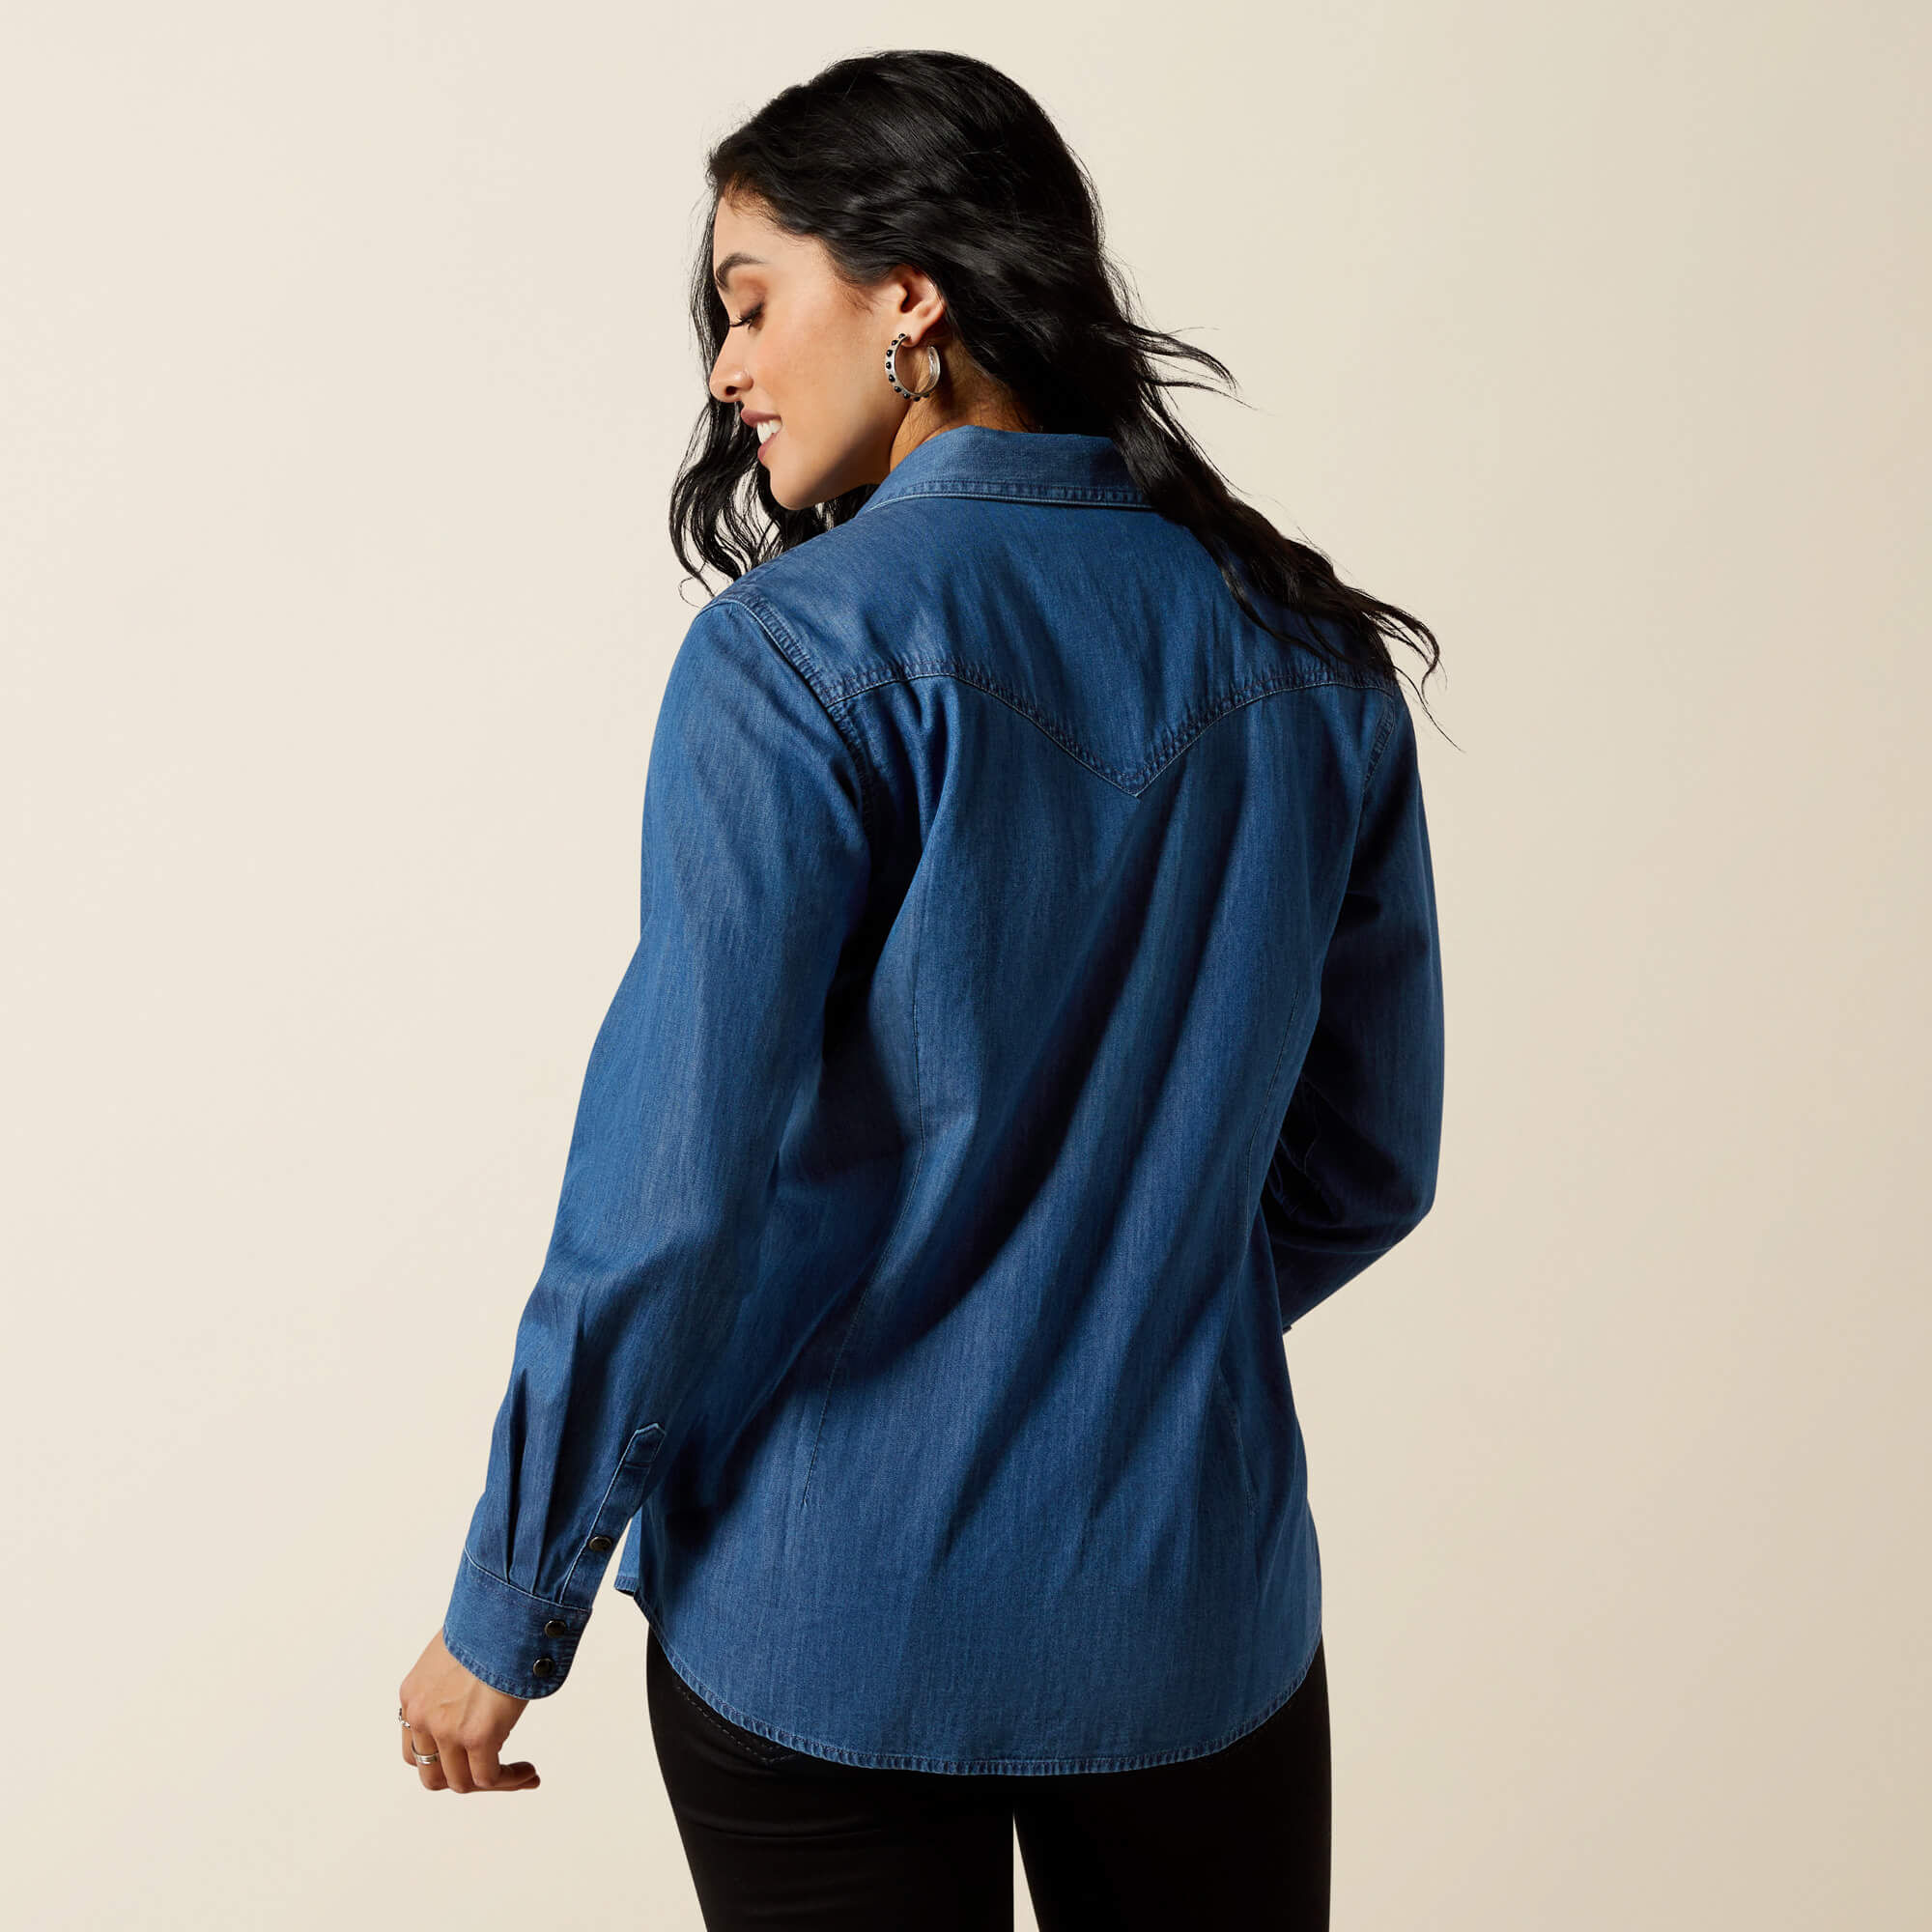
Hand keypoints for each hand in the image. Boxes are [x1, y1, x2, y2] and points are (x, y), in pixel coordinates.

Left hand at [397, 1629, 540, 1791]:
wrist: (505, 1610)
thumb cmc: (492, 1619)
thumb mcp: (458, 1651)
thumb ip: (457, 1679)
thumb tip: (481, 1687)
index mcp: (413, 1695)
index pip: (416, 1747)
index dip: (444, 1758)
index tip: (472, 1753)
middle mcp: (421, 1717)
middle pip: (431, 1774)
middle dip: (462, 1776)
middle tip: (492, 1767)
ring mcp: (446, 1730)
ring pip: (462, 1782)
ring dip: (490, 1782)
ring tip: (520, 1773)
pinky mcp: (477, 1736)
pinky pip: (489, 1778)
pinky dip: (510, 1780)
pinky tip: (528, 1773)